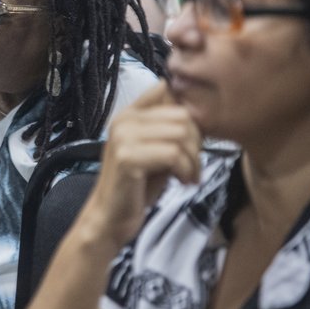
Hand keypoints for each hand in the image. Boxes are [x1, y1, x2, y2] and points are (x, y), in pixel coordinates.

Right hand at [80, 81, 201, 246]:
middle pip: (181, 114)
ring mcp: (124, 137)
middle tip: (194, 164)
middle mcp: (124, 120)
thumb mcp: (155, 150)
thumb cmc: (137, 186)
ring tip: (189, 175)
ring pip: (181, 134)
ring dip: (194, 159)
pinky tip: (183, 182)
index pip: (166, 90)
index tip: (191, 140)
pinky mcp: (128, 158)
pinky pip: (173, 154)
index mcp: (128, 114)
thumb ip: (169, 129)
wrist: (110, 218)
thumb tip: (199, 112)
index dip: (188, 114)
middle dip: (197, 142)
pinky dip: (186, 170)